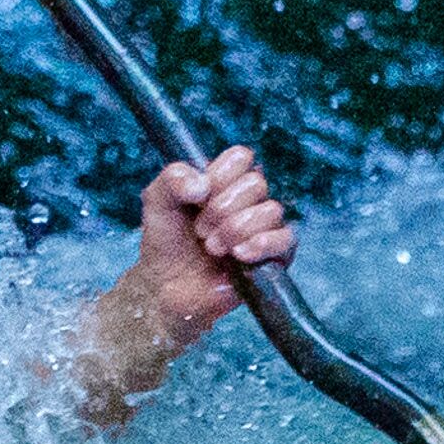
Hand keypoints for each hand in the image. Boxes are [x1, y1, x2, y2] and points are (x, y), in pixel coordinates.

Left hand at [129, 148, 299, 333]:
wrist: (167, 287)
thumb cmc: (166, 242)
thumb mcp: (156, 201)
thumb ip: (172, 179)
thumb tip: (202, 185)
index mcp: (224, 180)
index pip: (241, 157)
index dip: (220, 175)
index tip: (198, 196)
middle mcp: (248, 200)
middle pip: (256, 183)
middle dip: (221, 209)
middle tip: (200, 230)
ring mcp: (264, 227)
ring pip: (271, 211)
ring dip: (236, 229)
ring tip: (213, 248)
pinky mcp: (275, 256)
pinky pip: (286, 239)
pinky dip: (262, 244)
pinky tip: (239, 255)